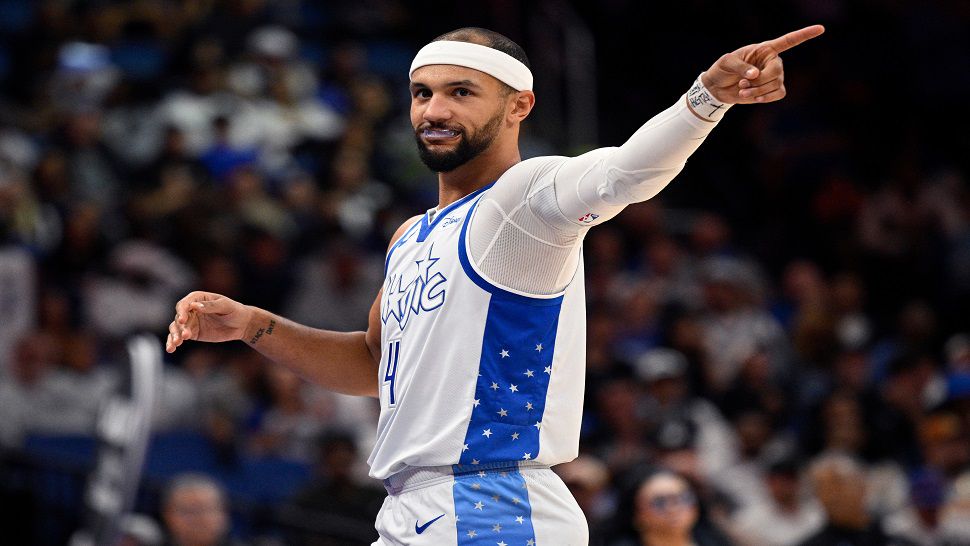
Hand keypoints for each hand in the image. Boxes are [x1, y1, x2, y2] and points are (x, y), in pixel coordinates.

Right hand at [166, 291, 253, 352]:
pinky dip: (173, 342)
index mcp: (198, 298)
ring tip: (176, 344)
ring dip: (174, 335)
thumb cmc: (235, 311)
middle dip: (179, 327)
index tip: (183, 320)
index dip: (182, 311)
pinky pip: (180, 337)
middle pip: (179, 317)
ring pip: (176, 328)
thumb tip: (195, 306)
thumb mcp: (226, 306)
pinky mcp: (193, 333)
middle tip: (184, 336)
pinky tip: (171, 348)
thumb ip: (211, 306)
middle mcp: (191, 309)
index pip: (185, 304)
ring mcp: (191, 321)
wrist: (242, 324)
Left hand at [701, 25, 824, 103]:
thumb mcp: (726, 63)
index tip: (821, 29)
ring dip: (758, 90)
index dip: (804, 35)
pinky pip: (778, 94)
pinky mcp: (771, 90)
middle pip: (777, 71)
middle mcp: (772, 61)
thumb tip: (756, 74)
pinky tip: (755, 98)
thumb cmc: (722, 69)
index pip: (788, 41)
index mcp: (764, 49)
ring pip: (776, 84)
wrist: (718, 87)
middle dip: (760, 81)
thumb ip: (740, 66)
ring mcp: (774, 76)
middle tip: (742, 83)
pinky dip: (766, 97)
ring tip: (743, 90)